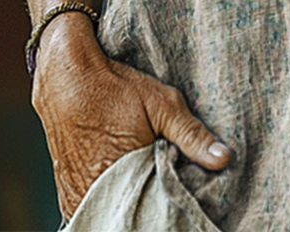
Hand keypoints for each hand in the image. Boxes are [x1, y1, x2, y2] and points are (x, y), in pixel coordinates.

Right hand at [31, 12, 233, 220]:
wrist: (66, 76)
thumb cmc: (115, 87)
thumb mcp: (162, 104)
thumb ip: (192, 135)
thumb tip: (223, 159)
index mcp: (123, 178)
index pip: (155, 210)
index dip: (172, 203)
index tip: (186, 194)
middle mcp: (95, 193)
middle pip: (133, 213)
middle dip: (152, 203)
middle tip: (166, 183)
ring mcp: (77, 196)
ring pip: (113, 212)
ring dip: (130, 202)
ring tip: (145, 180)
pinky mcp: (67, 192)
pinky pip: (93, 207)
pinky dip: (110, 201)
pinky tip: (124, 183)